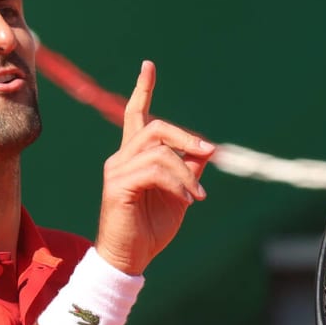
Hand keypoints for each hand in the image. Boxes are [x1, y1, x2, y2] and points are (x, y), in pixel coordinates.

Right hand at [93, 61, 214, 274]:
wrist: (130, 259)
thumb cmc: (150, 229)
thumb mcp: (179, 195)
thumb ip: (188, 170)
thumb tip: (206, 150)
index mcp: (133, 157)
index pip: (135, 116)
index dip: (143, 90)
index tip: (148, 66)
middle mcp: (121, 158)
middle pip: (154, 128)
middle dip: (185, 137)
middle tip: (209, 152)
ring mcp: (116, 171)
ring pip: (158, 151)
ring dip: (185, 172)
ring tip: (197, 196)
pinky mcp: (117, 186)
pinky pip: (154, 171)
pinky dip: (177, 183)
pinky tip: (187, 200)